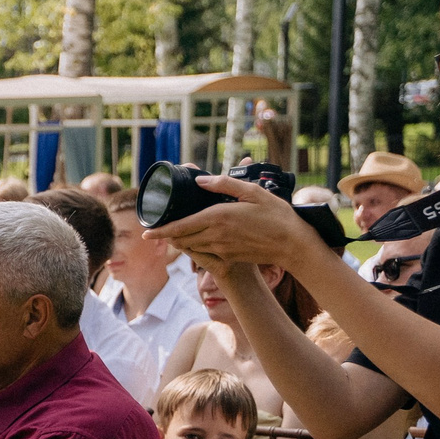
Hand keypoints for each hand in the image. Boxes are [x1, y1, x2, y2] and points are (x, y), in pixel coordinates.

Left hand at [157, 174, 332, 271]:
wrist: (292, 244)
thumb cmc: (276, 215)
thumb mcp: (253, 192)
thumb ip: (225, 185)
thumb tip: (200, 181)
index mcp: (219, 217)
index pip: (181, 226)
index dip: (161, 230)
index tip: (147, 232)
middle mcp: (216, 235)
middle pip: (182, 238)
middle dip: (167, 235)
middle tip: (157, 230)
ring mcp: (221, 249)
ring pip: (191, 247)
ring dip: (180, 241)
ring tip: (173, 233)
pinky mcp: (228, 257)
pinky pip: (204, 253)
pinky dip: (195, 247)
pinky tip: (196, 240)